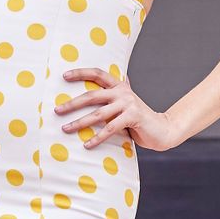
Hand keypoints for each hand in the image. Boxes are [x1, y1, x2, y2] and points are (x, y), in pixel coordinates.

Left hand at [54, 67, 182, 151]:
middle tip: (57, 110)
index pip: (98, 74)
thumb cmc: (139, 119)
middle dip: (72, 103)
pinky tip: (87, 145)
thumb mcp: (126, 104)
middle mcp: (123, 92)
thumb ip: (114, 95)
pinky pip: (110, 129)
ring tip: (65, 129)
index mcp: (119, 86)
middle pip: (92, 95)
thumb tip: (100, 86)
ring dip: (80, 122)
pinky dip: (97, 138)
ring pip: (98, 113)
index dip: (80, 73)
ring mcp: (128, 104)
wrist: (162, 130)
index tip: (64, 76)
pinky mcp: (133, 117)